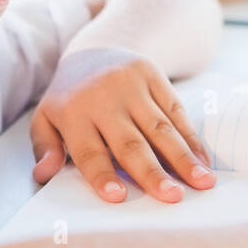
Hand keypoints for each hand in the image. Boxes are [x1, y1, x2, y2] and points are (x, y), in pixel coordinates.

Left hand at [30, 46, 215, 202]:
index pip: (89, 151)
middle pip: (131, 142)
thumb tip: (43, 175)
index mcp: (73, 113)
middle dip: (153, 172)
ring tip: (203, 182)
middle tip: (173, 198)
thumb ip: (45, 148)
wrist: (93, 50)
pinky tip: (203, 160)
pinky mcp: (153, 75)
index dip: (102, 174)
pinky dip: (191, 137)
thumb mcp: (46, 119)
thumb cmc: (69, 97)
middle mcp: (103, 98)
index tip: (118, 198)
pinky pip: (176, 110)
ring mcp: (131, 85)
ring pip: (160, 127)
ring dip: (183, 157)